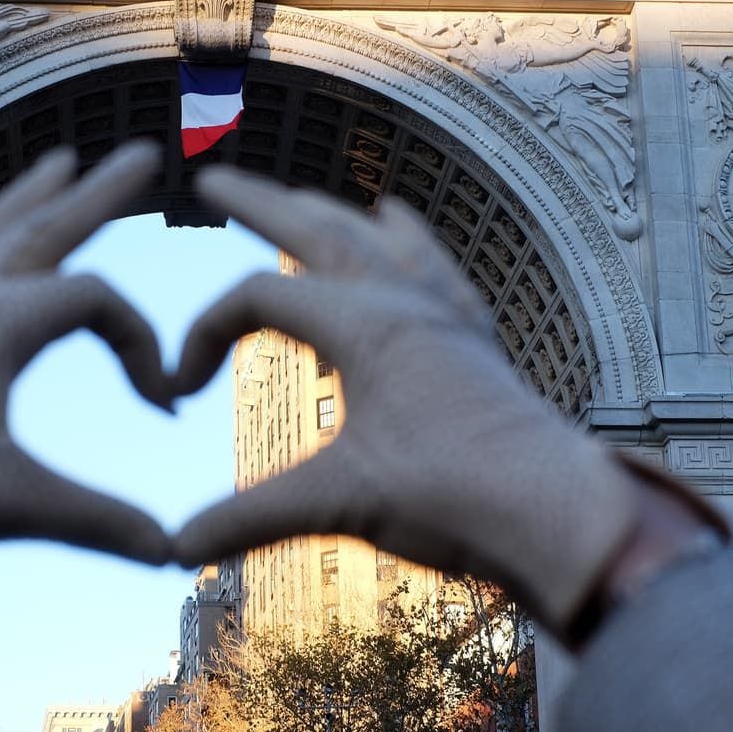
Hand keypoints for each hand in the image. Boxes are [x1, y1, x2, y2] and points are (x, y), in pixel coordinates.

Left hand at [0, 142, 172, 643]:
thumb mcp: (5, 504)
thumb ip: (95, 520)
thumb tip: (170, 553)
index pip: (96, 302)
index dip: (143, 346)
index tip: (162, 409)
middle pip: (43, 231)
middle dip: (98, 195)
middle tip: (142, 154)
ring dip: (30, 199)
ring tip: (56, 162)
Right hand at [172, 168, 723, 641]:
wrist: (558, 516)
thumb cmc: (456, 498)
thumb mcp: (339, 501)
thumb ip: (250, 517)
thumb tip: (173, 549)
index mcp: (366, 323)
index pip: (259, 297)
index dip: (206, 334)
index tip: (181, 391)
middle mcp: (406, 301)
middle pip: (319, 232)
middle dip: (261, 205)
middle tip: (215, 182)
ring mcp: (445, 315)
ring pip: (375, 240)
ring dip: (327, 216)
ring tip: (297, 198)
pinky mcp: (472, 339)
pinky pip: (431, 263)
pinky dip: (402, 236)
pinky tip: (397, 219)